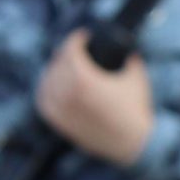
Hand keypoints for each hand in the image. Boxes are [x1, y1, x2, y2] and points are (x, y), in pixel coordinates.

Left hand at [33, 29, 154, 164]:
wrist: (133, 144)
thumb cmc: (135, 109)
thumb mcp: (135, 76)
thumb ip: (128, 57)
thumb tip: (125, 47)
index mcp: (84, 79)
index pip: (70, 50)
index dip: (76, 39)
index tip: (83, 36)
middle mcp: (68, 93)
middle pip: (58, 64)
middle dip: (66, 53)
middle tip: (75, 50)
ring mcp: (62, 109)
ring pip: (47, 82)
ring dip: (54, 71)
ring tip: (63, 66)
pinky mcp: (61, 123)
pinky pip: (44, 103)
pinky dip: (46, 91)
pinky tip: (51, 86)